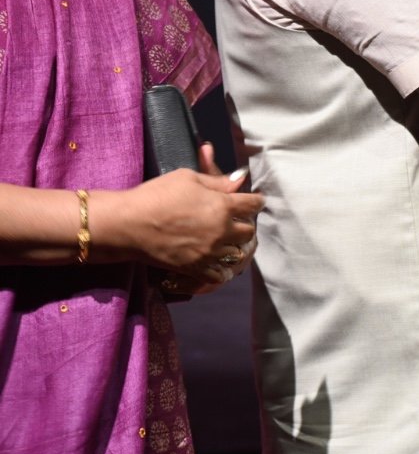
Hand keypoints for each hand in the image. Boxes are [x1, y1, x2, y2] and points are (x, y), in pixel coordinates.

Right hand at [98, 145, 262, 285]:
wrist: (127, 224)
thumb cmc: (156, 195)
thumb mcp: (188, 178)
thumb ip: (217, 180)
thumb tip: (240, 179)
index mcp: (223, 205)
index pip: (254, 204)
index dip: (255, 201)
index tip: (252, 201)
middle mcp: (222, 230)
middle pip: (249, 231)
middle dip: (244, 224)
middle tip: (235, 221)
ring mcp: (209, 252)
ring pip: (237, 254)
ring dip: (233, 247)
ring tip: (225, 242)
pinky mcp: (195, 268)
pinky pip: (219, 275)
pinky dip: (220, 270)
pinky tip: (215, 262)